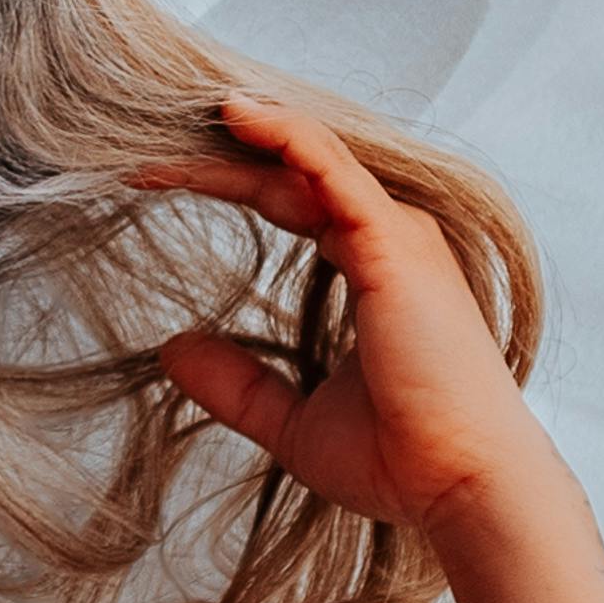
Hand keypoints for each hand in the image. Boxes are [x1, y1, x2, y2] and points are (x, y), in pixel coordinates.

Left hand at [143, 94, 560, 545]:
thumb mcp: (293, 420)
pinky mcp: (393, 243)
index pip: (289, 198)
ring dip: (239, 133)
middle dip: (217, 152)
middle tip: (140, 144)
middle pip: (289, 169)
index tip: (152, 175)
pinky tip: (235, 114)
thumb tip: (173, 349)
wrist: (463, 488)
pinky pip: (330, 166)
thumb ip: (237, 384)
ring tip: (169, 120)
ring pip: (307, 155)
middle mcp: (389, 237)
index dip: (224, 180)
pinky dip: (283, 133)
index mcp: (374, 266)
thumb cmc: (402, 460)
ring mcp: (395, 234)